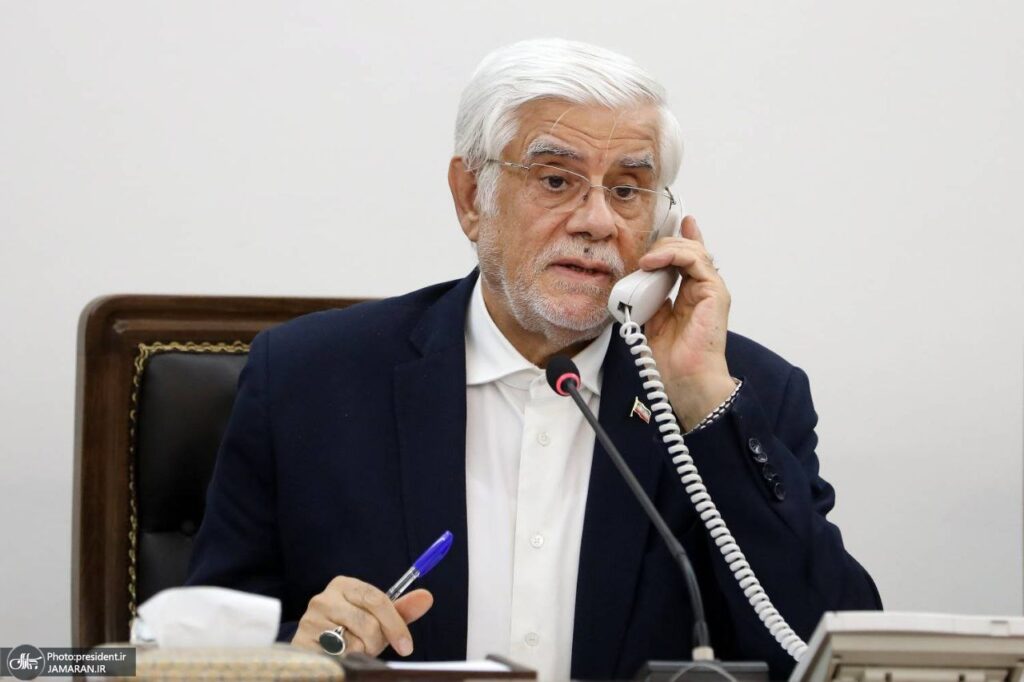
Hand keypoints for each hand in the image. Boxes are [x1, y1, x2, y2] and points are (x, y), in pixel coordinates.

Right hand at [292, 576, 433, 656]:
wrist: (314, 649)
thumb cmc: (349, 632)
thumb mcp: (376, 619)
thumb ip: (401, 610)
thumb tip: (427, 597)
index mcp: (344, 585)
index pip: (378, 599)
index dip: (395, 624)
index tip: (407, 646)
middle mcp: (324, 598)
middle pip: (368, 622)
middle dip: (377, 641)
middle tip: (371, 647)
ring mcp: (311, 620)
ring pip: (354, 642)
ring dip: (360, 652)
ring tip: (352, 649)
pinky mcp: (302, 642)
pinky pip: (337, 656)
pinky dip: (345, 660)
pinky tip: (339, 656)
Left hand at [639, 215, 735, 429]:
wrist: (685, 378)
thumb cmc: (671, 357)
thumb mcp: (652, 319)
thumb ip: (651, 297)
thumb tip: (642, 280)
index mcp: (690, 294)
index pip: (688, 258)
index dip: (682, 238)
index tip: (677, 221)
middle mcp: (703, 288)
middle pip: (688, 249)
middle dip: (664, 245)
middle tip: (644, 256)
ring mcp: (711, 290)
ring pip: (692, 251)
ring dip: (665, 250)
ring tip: (646, 261)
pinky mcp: (715, 293)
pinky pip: (696, 261)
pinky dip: (674, 256)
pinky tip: (655, 263)